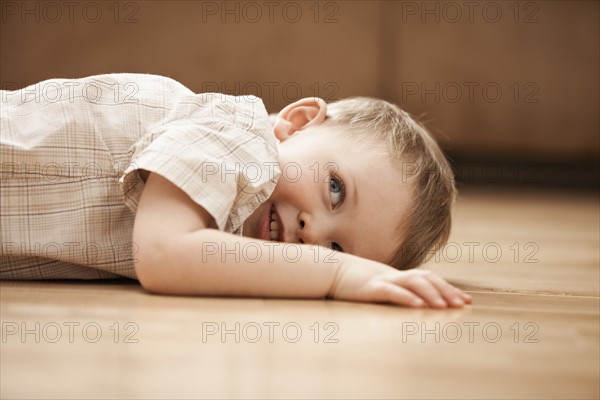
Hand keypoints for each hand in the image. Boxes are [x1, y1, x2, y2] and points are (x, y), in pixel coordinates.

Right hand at [330, 255, 471, 307]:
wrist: (328, 270)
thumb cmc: (354, 281)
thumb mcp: (378, 285)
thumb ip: (395, 290)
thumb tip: (414, 301)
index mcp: (398, 276)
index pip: (429, 279)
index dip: (448, 288)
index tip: (466, 300)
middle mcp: (395, 276)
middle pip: (426, 279)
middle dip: (446, 291)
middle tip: (462, 304)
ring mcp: (383, 280)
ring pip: (412, 283)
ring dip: (430, 294)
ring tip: (444, 306)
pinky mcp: (370, 288)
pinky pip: (391, 291)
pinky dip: (405, 297)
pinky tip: (417, 305)